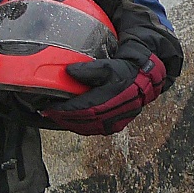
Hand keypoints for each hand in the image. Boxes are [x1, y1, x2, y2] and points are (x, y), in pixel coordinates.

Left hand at [43, 45, 167, 135]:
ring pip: (93, 126)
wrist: (147, 75)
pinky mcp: (120, 122)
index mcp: (117, 92)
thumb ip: (90, 69)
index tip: (50, 106)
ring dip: (71, 124)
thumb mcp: (108, 63)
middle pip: (88, 119)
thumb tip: (69, 72)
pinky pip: (98, 128)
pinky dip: (82, 127)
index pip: (88, 106)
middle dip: (65, 117)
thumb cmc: (125, 66)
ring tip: (54, 118)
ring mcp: (121, 117)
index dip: (68, 108)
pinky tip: (69, 123)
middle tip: (47, 112)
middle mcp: (120, 108)